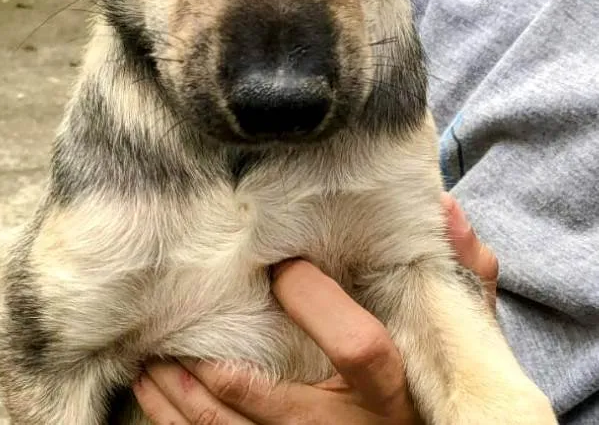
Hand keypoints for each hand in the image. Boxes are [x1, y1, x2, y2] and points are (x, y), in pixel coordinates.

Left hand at [134, 194, 497, 423]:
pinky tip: (153, 397)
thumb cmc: (435, 381)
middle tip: (176, 331)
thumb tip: (444, 208)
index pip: (360, 349)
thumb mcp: (456, 334)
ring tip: (150, 365)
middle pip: (278, 409)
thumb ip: (463, 276)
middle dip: (221, 375)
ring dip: (186, 404)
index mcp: (396, 390)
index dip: (317, 305)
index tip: (283, 266)